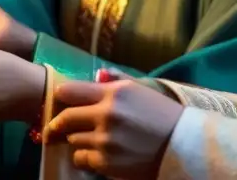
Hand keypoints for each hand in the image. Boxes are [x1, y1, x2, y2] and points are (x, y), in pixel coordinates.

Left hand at [45, 78, 182, 178]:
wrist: (183, 147)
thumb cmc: (163, 115)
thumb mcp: (141, 89)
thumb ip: (116, 81)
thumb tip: (96, 73)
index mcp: (114, 93)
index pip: (71, 91)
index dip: (61, 96)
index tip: (58, 100)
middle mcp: (106, 114)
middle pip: (66, 118)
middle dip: (58, 123)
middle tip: (54, 128)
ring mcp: (105, 140)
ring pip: (73, 139)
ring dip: (77, 140)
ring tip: (89, 140)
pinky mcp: (106, 162)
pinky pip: (81, 158)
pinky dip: (86, 157)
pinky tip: (98, 154)